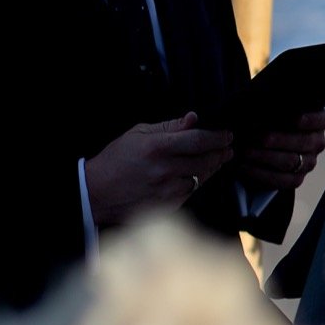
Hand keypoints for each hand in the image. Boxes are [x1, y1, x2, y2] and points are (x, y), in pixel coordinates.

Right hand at [84, 112, 232, 228]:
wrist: (97, 191)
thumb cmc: (117, 159)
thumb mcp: (139, 133)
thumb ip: (170, 127)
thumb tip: (194, 118)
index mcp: (158, 147)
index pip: (199, 140)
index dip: (218, 137)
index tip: (227, 135)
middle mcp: (164, 169)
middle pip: (206, 160)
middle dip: (221, 152)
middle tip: (227, 147)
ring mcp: (166, 190)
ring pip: (201, 177)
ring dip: (211, 168)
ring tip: (214, 159)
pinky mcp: (166, 205)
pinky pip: (190, 192)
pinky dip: (196, 183)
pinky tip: (194, 175)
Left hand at [234, 110, 324, 194]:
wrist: (264, 143)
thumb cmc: (271, 119)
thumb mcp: (276, 109)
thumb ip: (275, 105)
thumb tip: (262, 102)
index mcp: (319, 122)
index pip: (324, 120)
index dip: (312, 120)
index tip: (295, 118)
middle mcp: (317, 143)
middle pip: (304, 142)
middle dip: (279, 139)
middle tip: (259, 137)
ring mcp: (309, 162)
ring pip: (291, 161)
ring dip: (266, 156)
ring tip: (246, 151)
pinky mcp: (296, 179)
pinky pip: (281, 180)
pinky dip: (260, 173)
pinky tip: (245, 166)